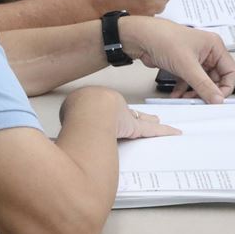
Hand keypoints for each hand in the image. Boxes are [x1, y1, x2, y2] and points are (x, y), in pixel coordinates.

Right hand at [60, 86, 180, 138]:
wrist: (89, 108)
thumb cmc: (77, 110)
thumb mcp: (67, 110)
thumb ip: (68, 116)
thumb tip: (59, 128)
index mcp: (95, 101)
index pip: (104, 108)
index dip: (108, 112)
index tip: (110, 115)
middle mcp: (113, 106)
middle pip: (124, 112)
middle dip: (131, 114)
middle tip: (135, 116)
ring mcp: (125, 116)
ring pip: (140, 120)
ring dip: (149, 121)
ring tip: (157, 120)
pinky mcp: (136, 127)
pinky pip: (153, 130)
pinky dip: (165, 131)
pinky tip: (174, 132)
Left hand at [119, 16, 234, 102]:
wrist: (140, 38)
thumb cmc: (163, 38)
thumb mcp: (187, 66)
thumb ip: (204, 85)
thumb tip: (217, 99)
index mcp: (215, 46)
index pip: (230, 71)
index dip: (225, 87)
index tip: (217, 99)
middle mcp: (207, 52)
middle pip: (216, 79)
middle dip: (207, 91)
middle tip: (200, 101)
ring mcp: (194, 59)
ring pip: (201, 82)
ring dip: (194, 92)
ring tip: (186, 99)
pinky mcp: (182, 65)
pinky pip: (189, 81)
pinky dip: (184, 90)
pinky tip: (176, 95)